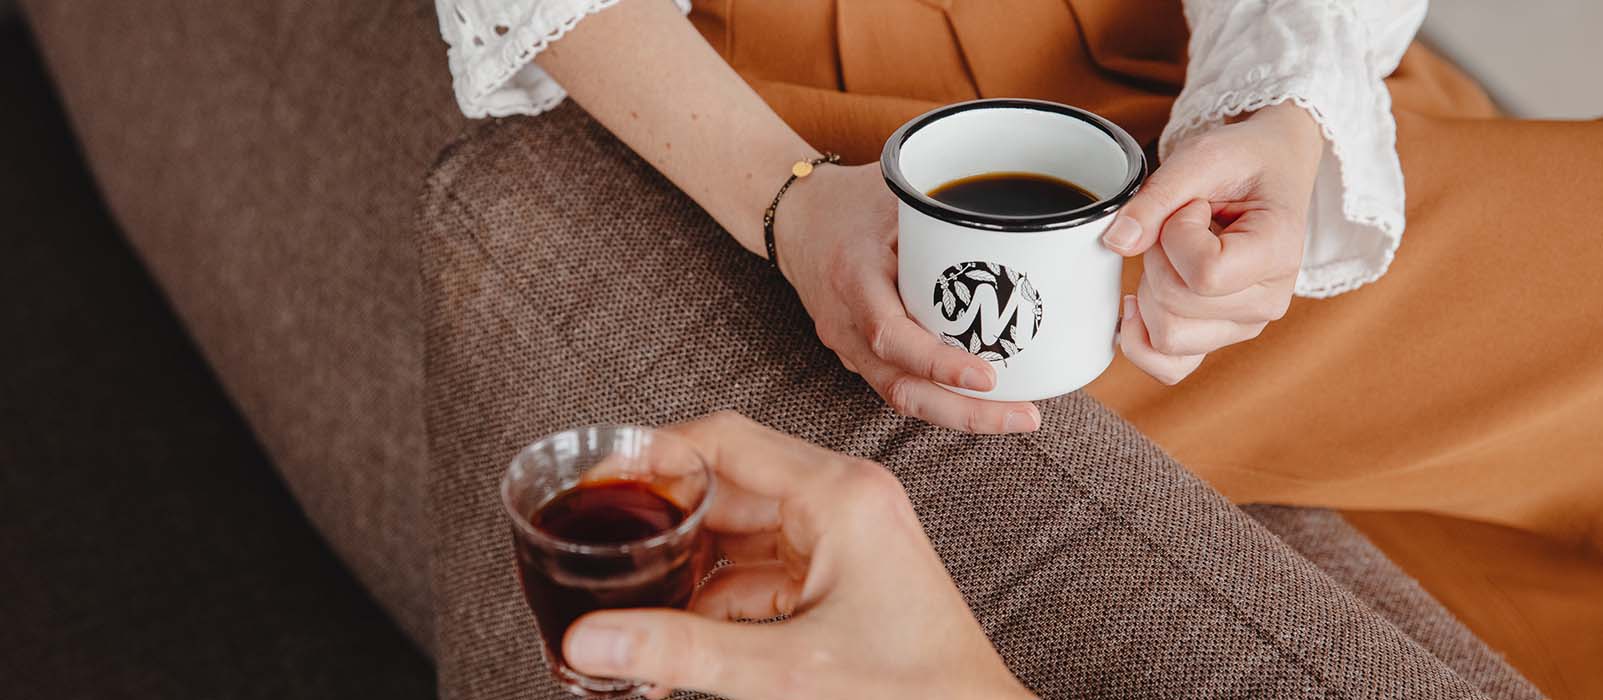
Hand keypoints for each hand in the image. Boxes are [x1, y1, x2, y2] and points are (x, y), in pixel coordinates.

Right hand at [562, 412, 1035, 699]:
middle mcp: (844, 497)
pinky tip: (679, 635)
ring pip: (740, 529)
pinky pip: (763, 566)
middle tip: (602, 547)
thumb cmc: (913, 692)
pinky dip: (720, 597)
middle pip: (727, 483)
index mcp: (840, 494)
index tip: (597, 478)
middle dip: (664, 520)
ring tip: (631, 602)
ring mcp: (846, 533)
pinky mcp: (843, 570)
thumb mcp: (785, 673)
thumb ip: (680, 652)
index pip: (724, 440)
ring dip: (689, 566)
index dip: (652, 455)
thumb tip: (589, 640)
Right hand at [774, 164, 1040, 432]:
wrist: (795, 219)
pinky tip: (980, 399)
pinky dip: (938, 397)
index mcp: (854, 277)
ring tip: (1014, 416)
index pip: (891, 336)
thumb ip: (946, 211)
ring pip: (900, 395)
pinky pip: (897, 384)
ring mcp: (845, 344)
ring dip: (957, 414)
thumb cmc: (850, 200)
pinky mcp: (855, 354)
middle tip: (1024, 417)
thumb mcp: (896, 190)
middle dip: (964, 413)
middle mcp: (844, 322)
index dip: (939, 364)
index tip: (988, 377)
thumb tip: (1020, 223)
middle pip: (900, 388)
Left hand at [1101, 103, 1322, 383]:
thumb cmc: (1243, 162)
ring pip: (1166, 338)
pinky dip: (1141, 338)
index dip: (1177, 235)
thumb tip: (1117, 243)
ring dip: (1151, 289)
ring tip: (1175, 253)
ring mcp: (1243, 326)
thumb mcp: (1203, 157)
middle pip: (1175, 306)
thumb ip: (1157, 197)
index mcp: (1279, 253)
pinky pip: (1168, 367)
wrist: (1269, 171)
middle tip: (1180, 224)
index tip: (1195, 206)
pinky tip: (1142, 298)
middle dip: (1158, 258)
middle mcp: (1267, 301)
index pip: (1205, 274)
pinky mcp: (1217, 337)